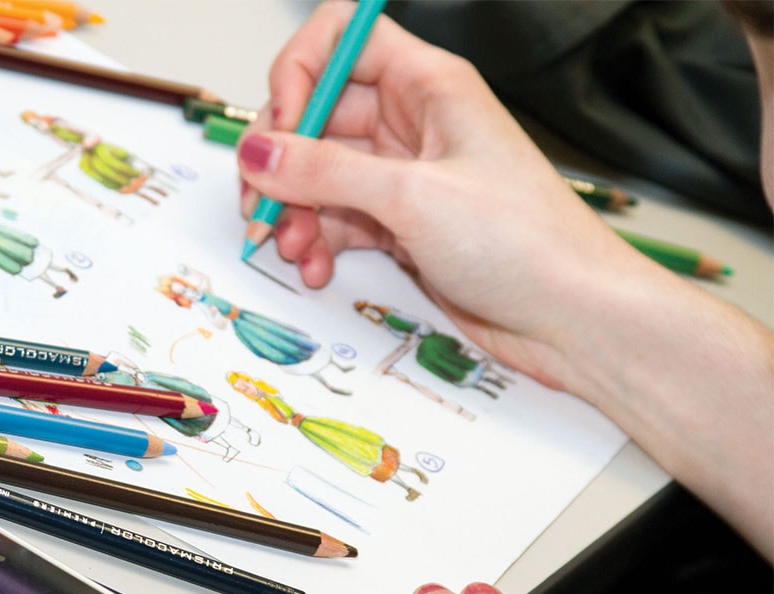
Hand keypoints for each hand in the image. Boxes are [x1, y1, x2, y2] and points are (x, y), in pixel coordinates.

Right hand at [237, 3, 646, 386]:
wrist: (571, 317)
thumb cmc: (525, 242)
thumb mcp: (413, 197)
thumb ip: (325, 171)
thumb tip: (258, 152)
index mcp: (428, 85)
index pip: (342, 40)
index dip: (300, 74)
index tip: (282, 127)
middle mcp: (413, 123)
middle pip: (317, 115)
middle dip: (282, 160)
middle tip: (260, 203)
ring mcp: (404, 177)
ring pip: (319, 174)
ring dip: (294, 210)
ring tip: (291, 246)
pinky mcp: (401, 226)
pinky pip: (337, 219)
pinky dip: (317, 242)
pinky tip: (315, 267)